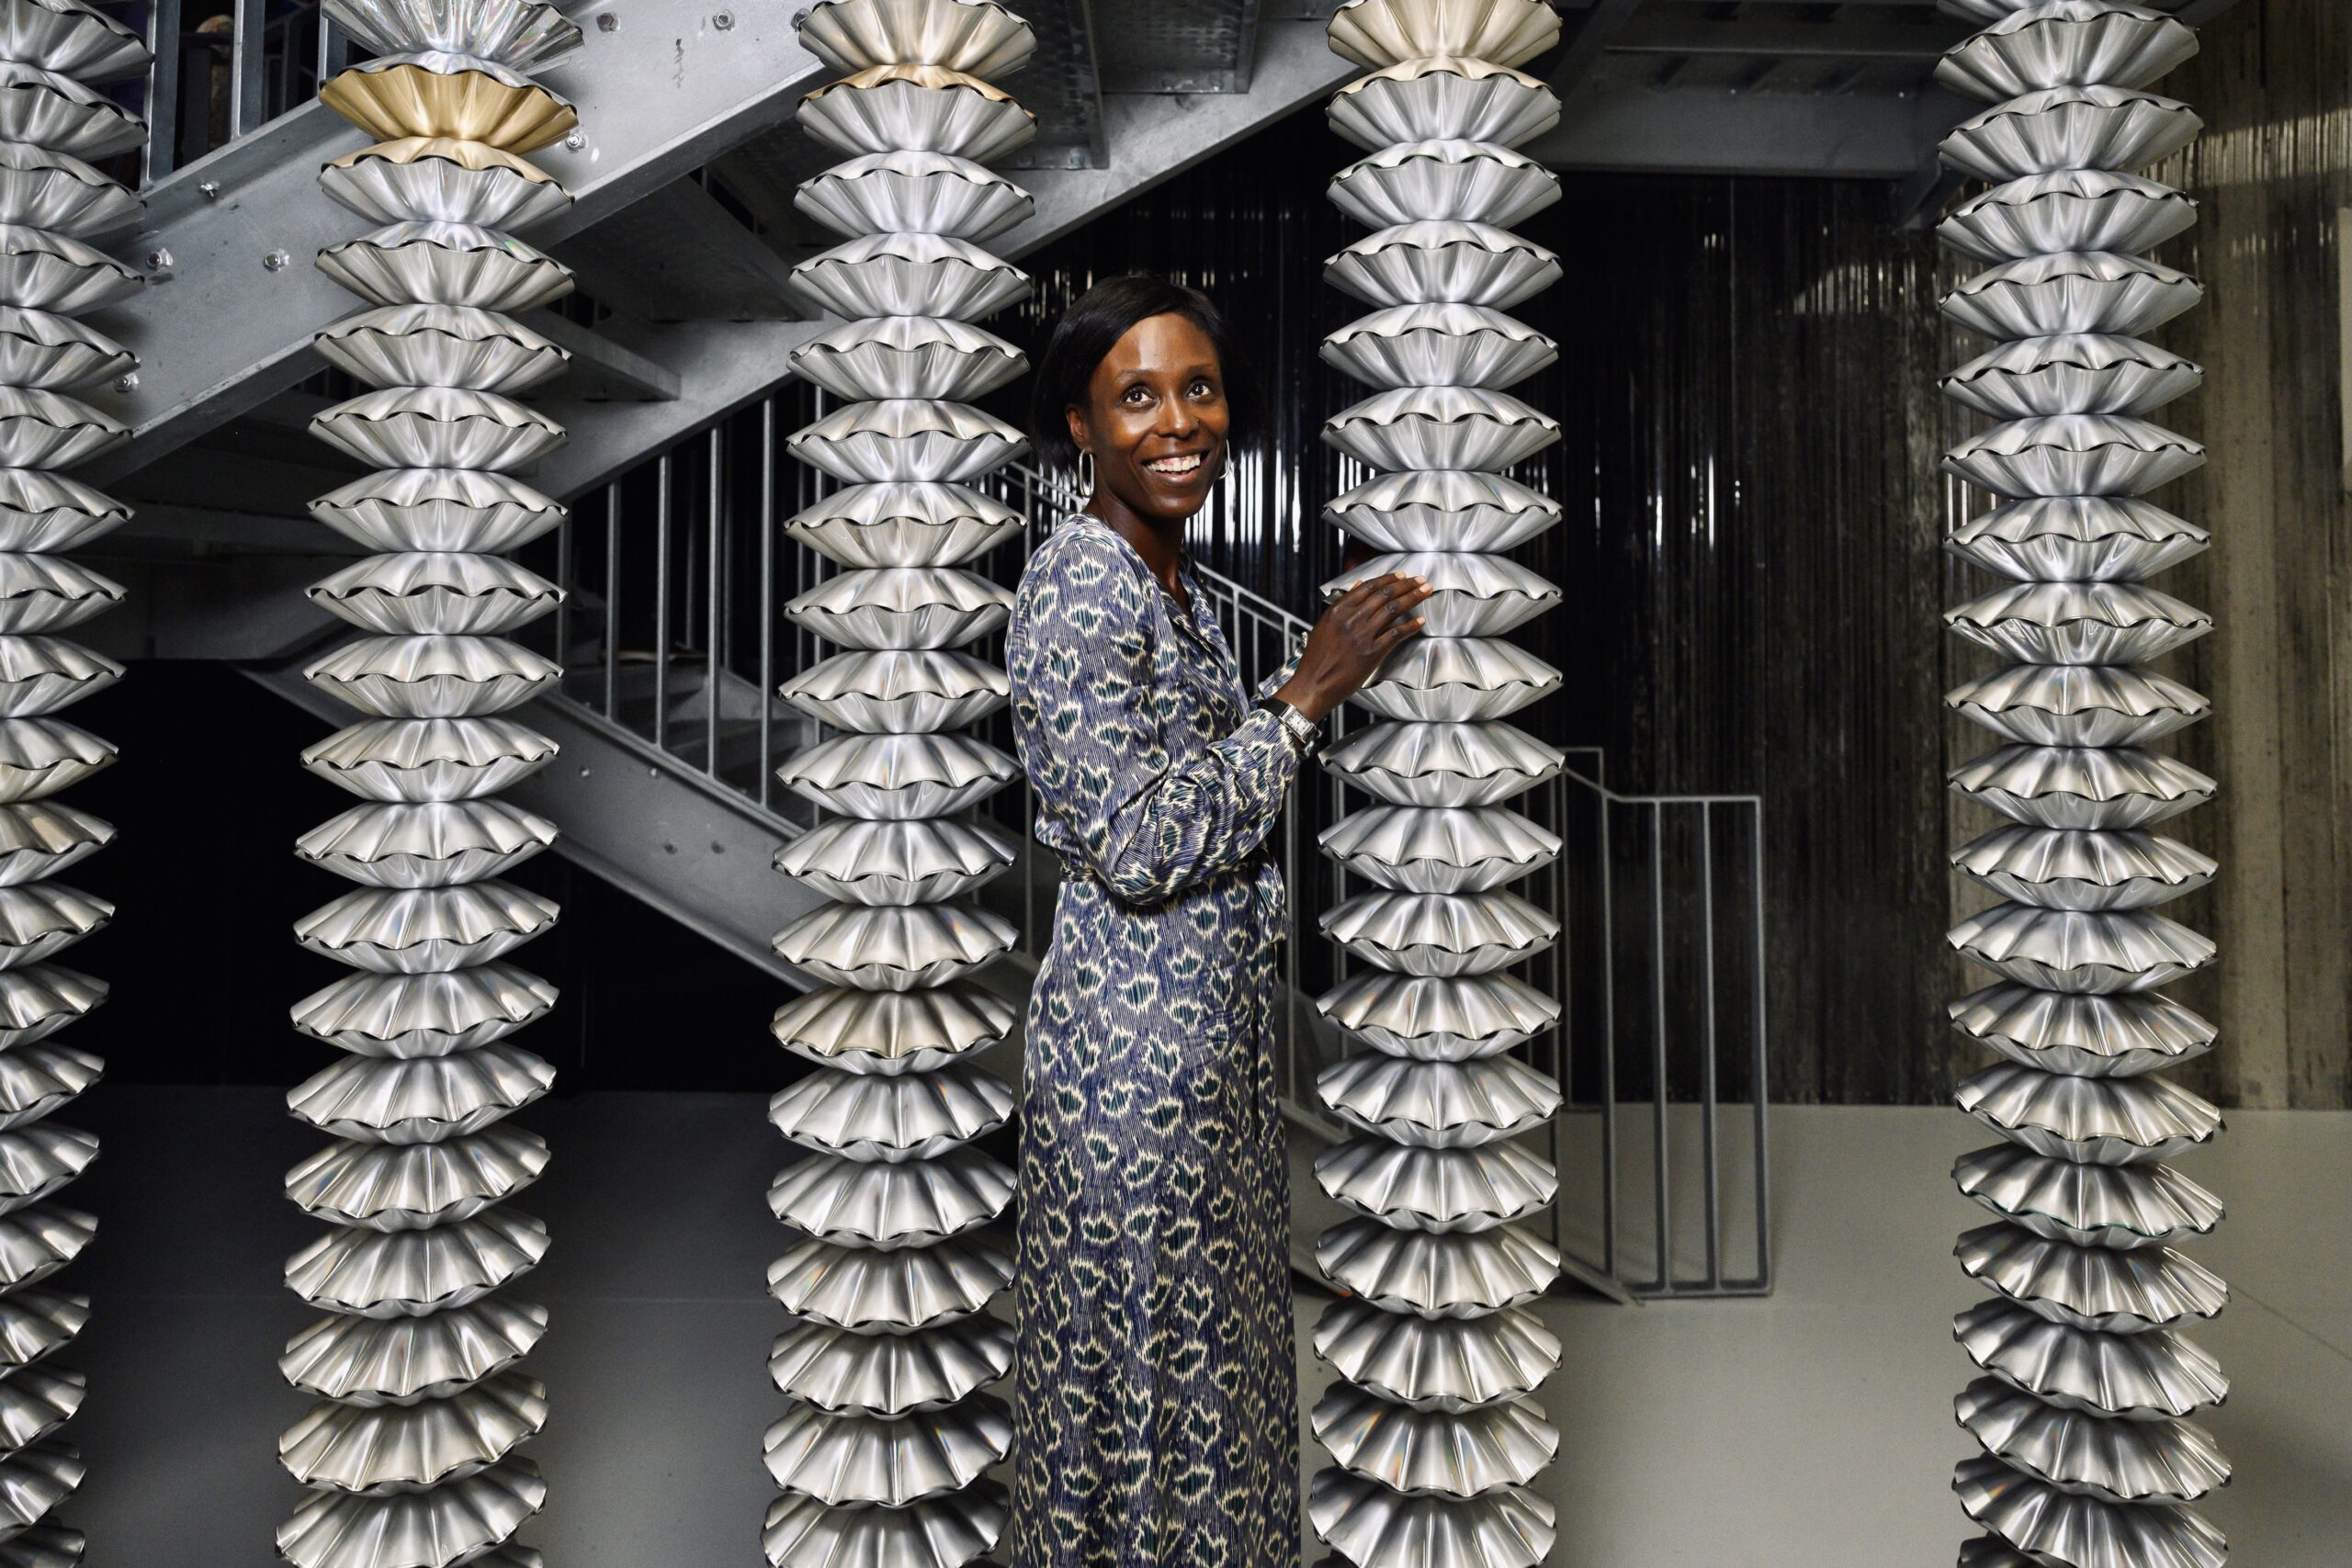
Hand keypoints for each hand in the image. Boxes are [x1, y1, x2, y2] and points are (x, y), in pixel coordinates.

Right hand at [1274, 571, 1434, 723]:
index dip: (1389, 579)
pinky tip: (1420, 621)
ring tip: (1425, 592)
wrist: (1312, 684)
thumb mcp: (1324, 625)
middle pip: (1384, 595)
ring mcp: (1362, 636)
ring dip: (1413, 598)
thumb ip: (1341, 605)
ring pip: (1393, 609)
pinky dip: (1410, 626)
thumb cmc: (1316, 659)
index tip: (1403, 576)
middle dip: (1407, 585)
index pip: (1369, 587)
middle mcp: (1351, 620)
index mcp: (1338, 611)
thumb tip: (1357, 586)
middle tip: (1421, 581)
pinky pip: (1395, 634)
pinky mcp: (1371, 653)